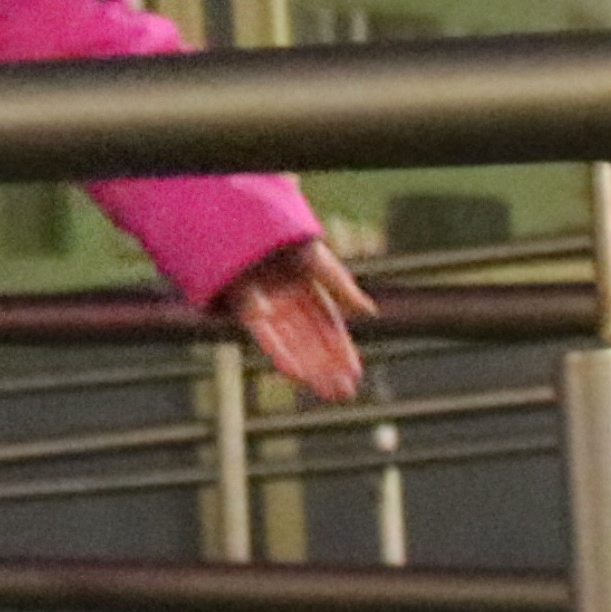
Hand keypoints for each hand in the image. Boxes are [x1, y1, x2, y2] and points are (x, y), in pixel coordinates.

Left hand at [214, 238, 372, 403]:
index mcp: (306, 290)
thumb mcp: (316, 259)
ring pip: (290, 342)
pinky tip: (292, 369)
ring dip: (306, 366)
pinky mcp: (243, 305)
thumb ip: (340, 285)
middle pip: (310, 340)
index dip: (341, 350)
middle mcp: (286, 303)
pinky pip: (263, 332)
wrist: (241, 218)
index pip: (328, 327)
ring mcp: (265, 306)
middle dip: (326, 367)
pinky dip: (278, 349)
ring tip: (321, 389)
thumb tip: (369, 312)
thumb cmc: (280, 236)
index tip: (354, 374)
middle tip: (343, 393)